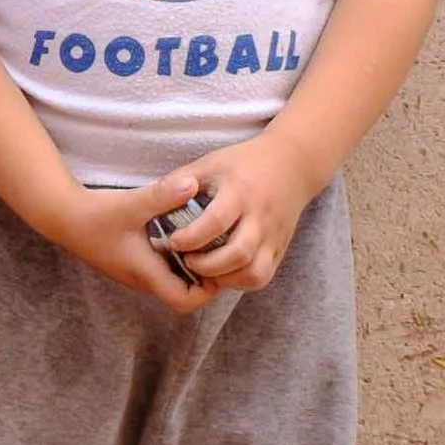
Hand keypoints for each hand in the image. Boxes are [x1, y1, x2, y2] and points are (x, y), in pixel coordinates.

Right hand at [56, 170, 219, 311]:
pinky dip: (176, 259)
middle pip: (184, 294)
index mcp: (145, 272)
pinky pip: (162, 271)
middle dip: (205, 276)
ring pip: (173, 282)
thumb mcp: (132, 203)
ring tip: (202, 239)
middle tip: (217, 248)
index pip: (186, 301)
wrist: (61, 216)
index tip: (216, 260)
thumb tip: (194, 183)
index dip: (208, 288)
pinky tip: (179, 234)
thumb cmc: (94, 213)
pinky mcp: (131, 263)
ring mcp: (135, 273)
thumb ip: (164, 194)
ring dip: (190, 267)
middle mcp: (141, 279)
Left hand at [160, 133, 316, 290]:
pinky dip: (241, 282)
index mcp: (239, 193)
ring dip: (226, 279)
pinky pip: (264, 276)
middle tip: (187, 261)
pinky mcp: (281, 248)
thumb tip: (151, 199)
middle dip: (207, 266)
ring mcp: (274, 236)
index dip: (191, 237)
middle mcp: (260, 217)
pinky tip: (223, 273)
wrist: (293, 163)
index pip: (217, 221)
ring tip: (205, 271)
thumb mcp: (210, 163)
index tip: (173, 241)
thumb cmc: (243, 163)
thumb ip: (180, 181)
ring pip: (255, 272)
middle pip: (238, 253)